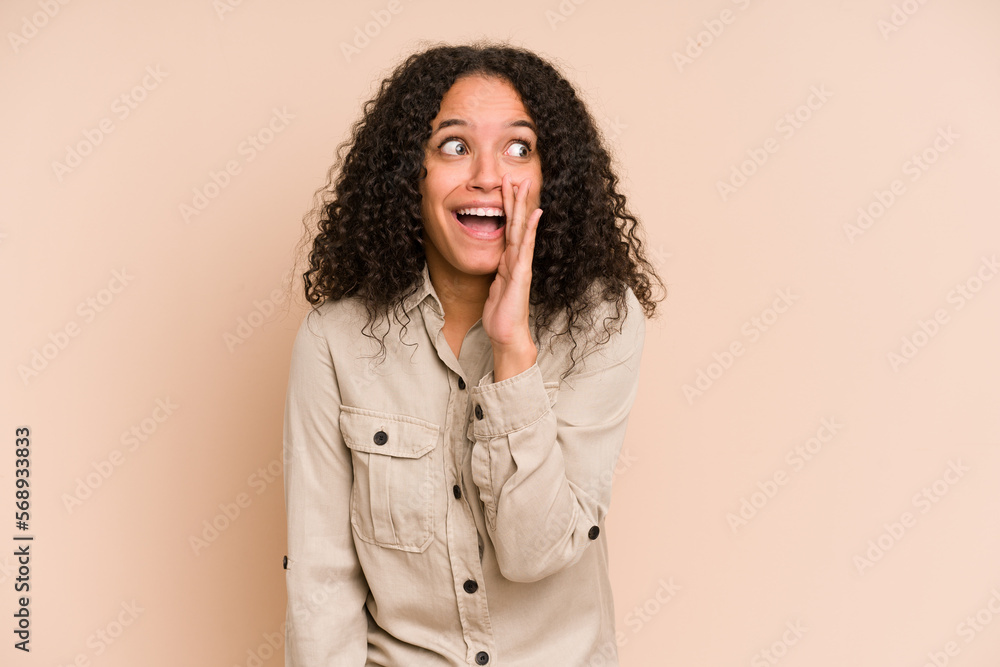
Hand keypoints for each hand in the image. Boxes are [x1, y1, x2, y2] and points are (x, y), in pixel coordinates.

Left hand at [482, 173, 541, 376]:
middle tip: (517, 176)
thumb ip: (498, 274)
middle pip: (518, 224)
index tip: (506, 188)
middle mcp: (517, 260)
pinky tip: (536, 214)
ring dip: (523, 206)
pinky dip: (531, 229)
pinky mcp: (521, 274)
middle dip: (516, 200)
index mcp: (509, 261)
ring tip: (524, 185)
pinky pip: (526, 247)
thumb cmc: (500, 315)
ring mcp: (521, 265)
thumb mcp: (495, 288)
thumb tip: (497, 264)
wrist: (506, 334)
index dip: (508, 208)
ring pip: (522, 230)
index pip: (509, 229)